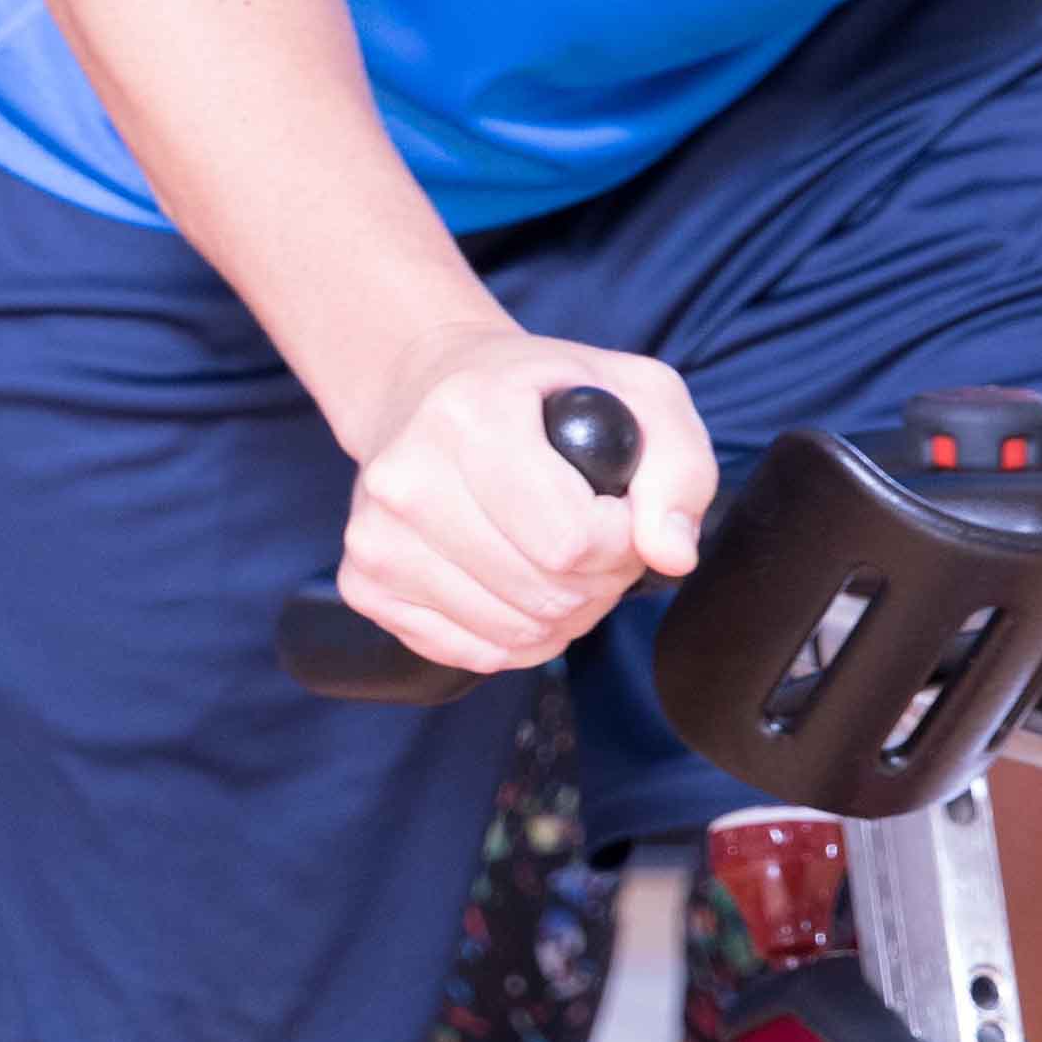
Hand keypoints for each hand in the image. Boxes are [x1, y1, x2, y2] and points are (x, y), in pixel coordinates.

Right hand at [329, 334, 713, 678]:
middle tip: (591, 538)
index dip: (620, 544)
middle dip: (595, 582)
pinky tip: (516, 588)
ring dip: (559, 615)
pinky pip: (469, 654)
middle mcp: (406, 477)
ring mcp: (375, 535)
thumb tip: (668, 555)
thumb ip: (678, 467)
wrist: (422, 387)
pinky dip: (513, 638)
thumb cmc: (540, 395)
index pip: (570, 541)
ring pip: (511, 633)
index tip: (616, 512)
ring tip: (556, 561)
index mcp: (469, 414)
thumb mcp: (637, 393)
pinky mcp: (363, 583)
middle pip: (544, 593)